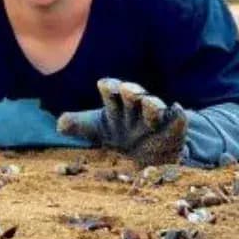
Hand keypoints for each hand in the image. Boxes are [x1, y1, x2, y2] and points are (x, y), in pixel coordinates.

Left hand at [57, 78, 187, 166]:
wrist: (148, 153)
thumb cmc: (119, 133)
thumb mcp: (96, 129)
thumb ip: (78, 125)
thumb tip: (60, 124)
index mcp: (115, 104)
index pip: (111, 91)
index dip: (110, 87)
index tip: (105, 86)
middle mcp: (135, 107)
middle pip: (133, 95)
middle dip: (131, 91)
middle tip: (128, 90)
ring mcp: (155, 118)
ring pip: (154, 106)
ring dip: (152, 104)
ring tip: (151, 103)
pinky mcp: (173, 129)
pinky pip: (178, 120)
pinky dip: (179, 116)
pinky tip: (178, 110)